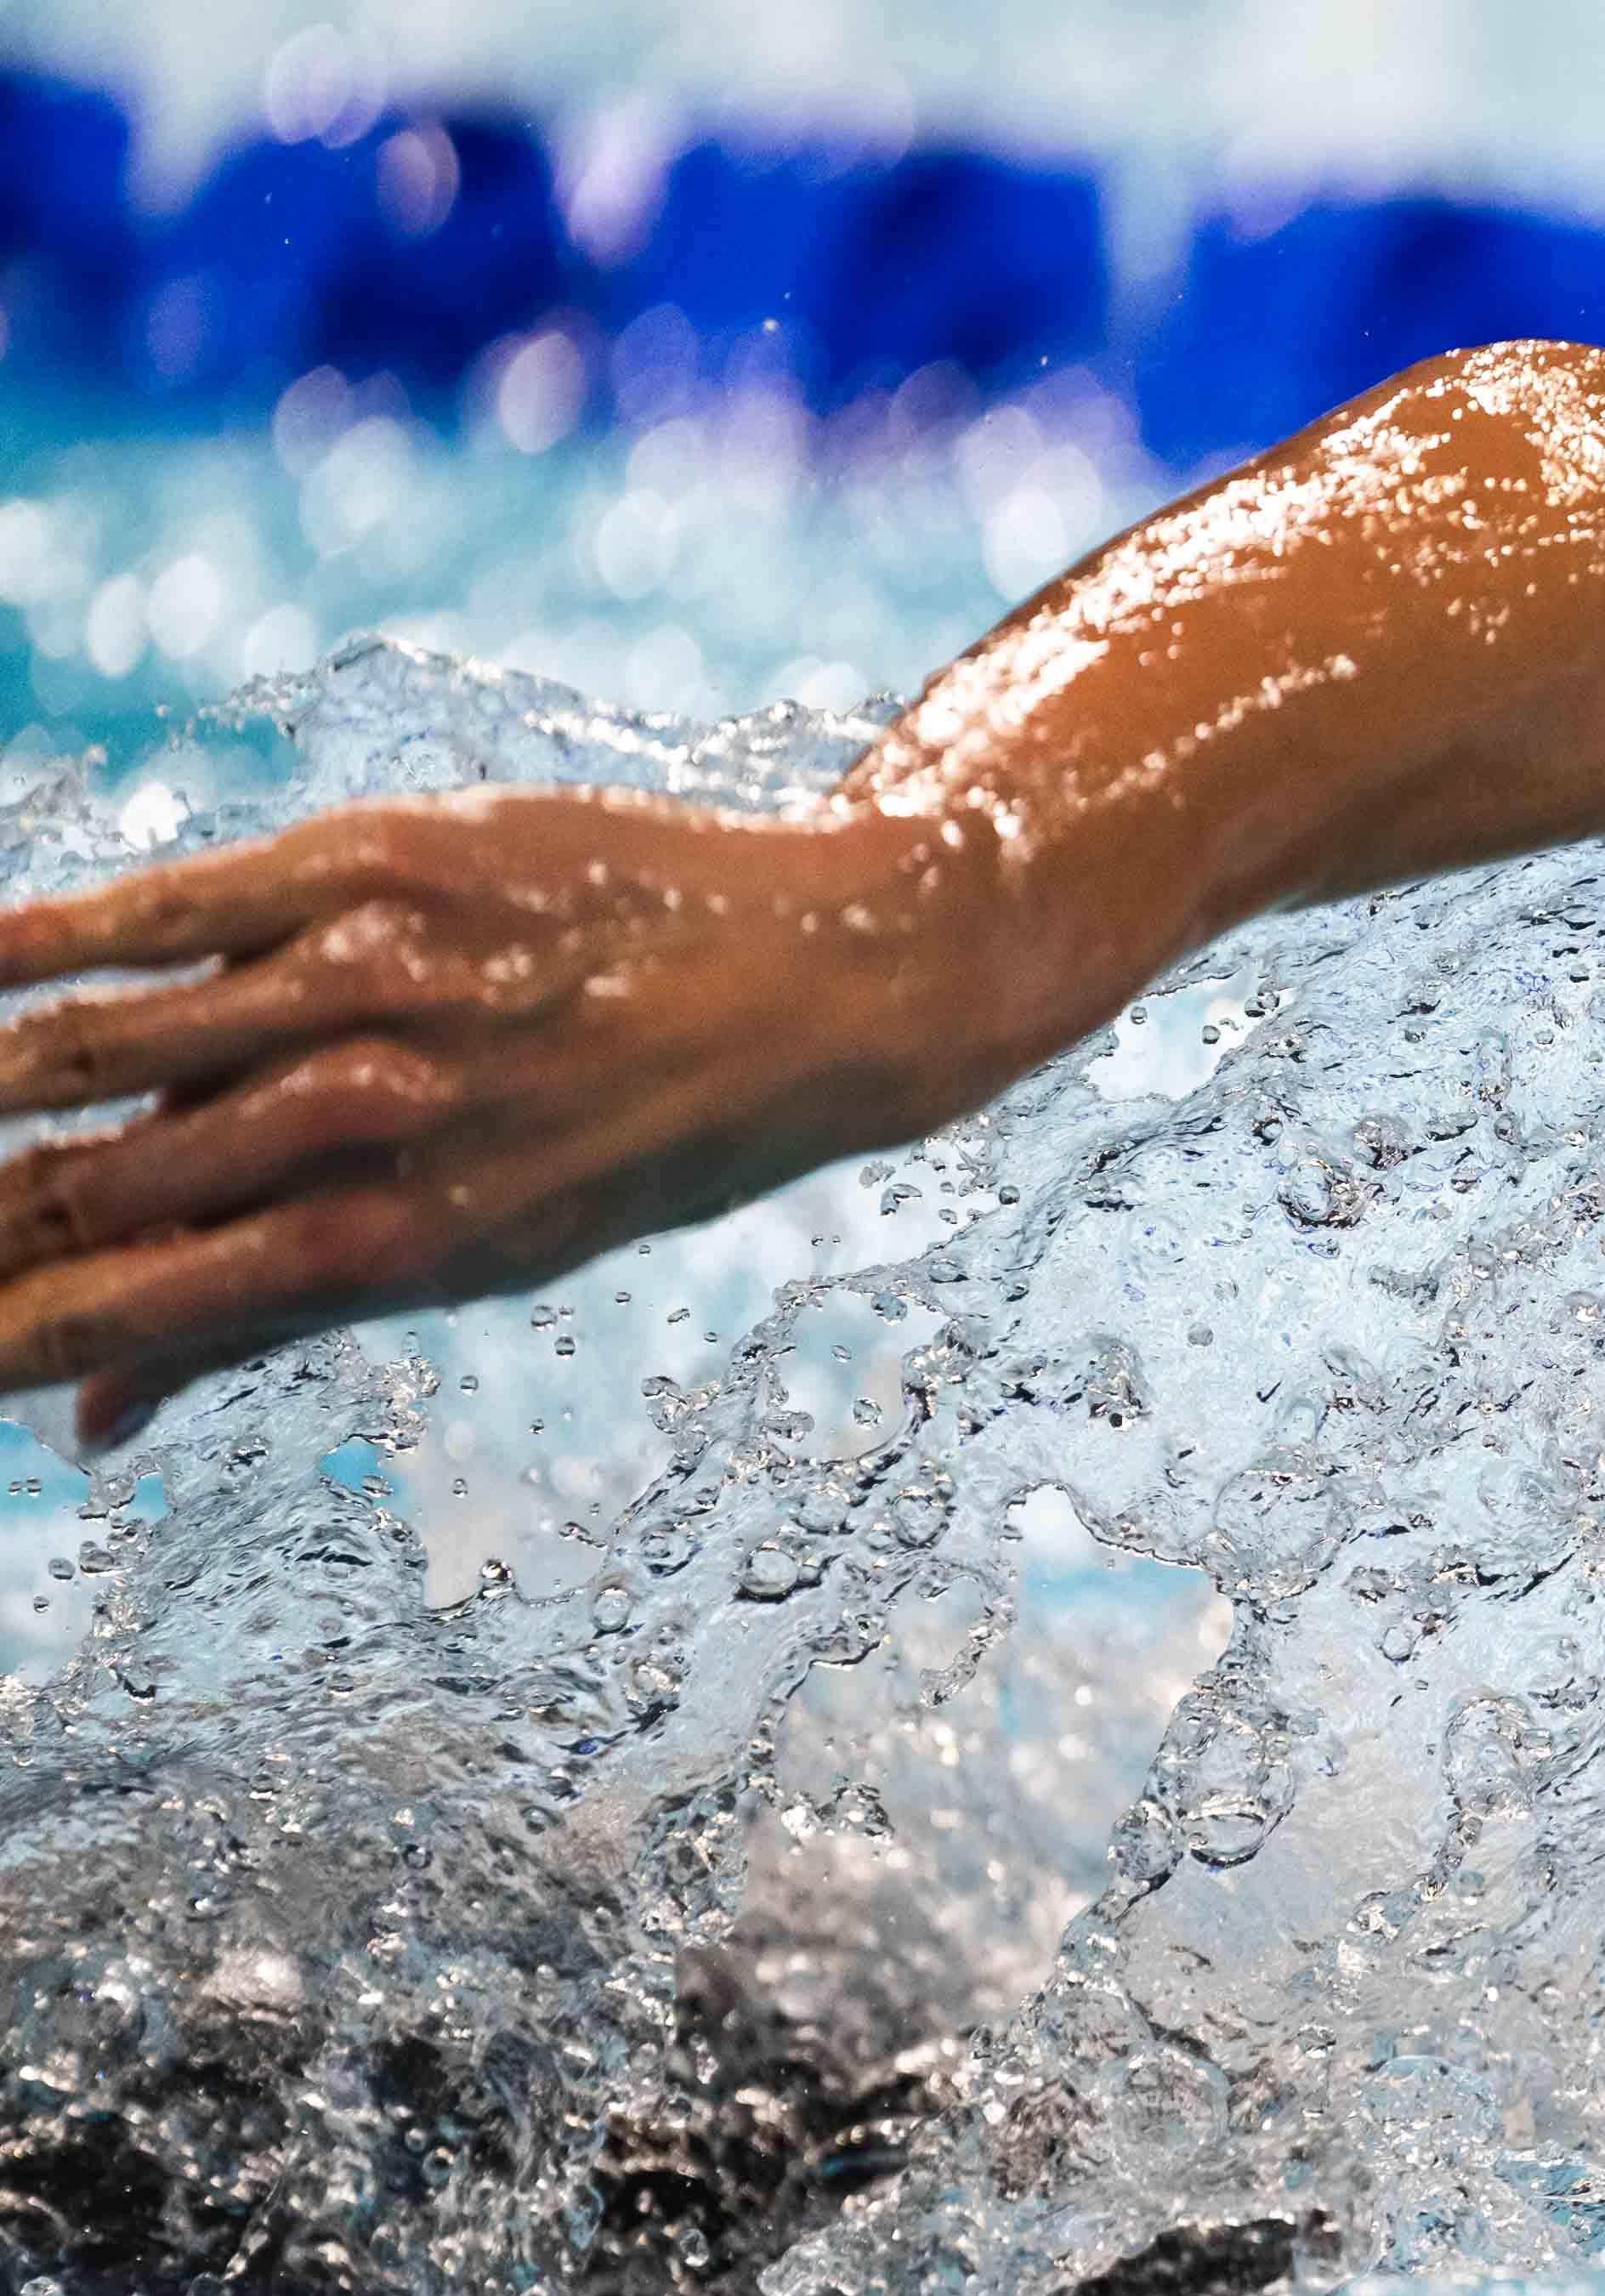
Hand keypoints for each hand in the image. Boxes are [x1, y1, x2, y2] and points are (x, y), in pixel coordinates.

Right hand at [0, 791, 1001, 1451]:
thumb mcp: (478, 1249)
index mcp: (390, 1246)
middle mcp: (374, 1122)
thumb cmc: (640, 1130)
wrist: (835, 977)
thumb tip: (95, 1429)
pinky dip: (50, 938)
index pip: (120, 1313)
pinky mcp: (383, 866)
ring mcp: (377, 984)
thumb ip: (272, 1320)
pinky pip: (177, 906)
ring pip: (104, 1044)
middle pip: (89, 1186)